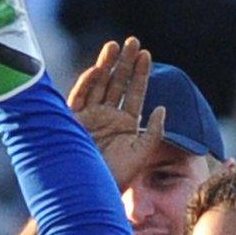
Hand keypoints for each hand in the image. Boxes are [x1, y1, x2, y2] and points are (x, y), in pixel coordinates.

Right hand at [67, 37, 167, 189]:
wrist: (89, 192)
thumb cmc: (116, 177)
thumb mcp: (142, 153)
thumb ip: (154, 131)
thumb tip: (162, 108)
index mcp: (125, 124)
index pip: (135, 93)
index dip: (140, 74)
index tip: (146, 54)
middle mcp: (107, 117)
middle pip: (117, 83)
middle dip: (124, 63)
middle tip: (133, 41)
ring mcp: (90, 117)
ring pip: (99, 85)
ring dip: (107, 65)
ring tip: (116, 46)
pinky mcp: (73, 120)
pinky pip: (80, 97)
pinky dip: (87, 83)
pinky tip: (99, 69)